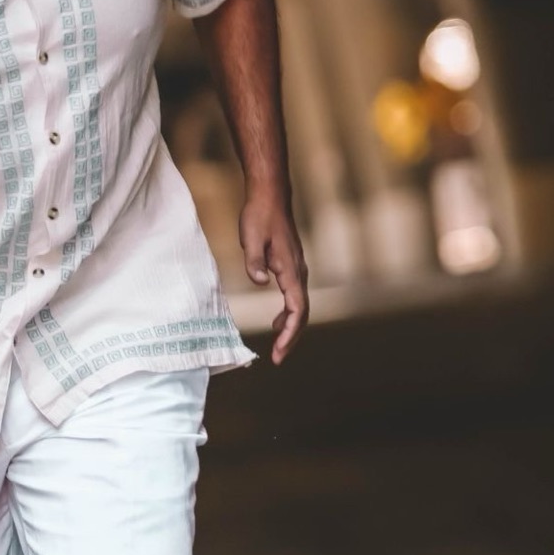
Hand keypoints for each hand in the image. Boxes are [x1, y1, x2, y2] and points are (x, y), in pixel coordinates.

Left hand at [240, 196, 308, 364]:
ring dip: (290, 327)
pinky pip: (294, 296)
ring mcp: (297, 269)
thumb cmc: (259, 215)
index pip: (297, 309)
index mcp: (290, 269)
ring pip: (300, 306)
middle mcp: (299, 272)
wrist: (270, 196)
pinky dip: (287, 313)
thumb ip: (254, 261)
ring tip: (278, 347)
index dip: (290, 333)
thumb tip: (259, 281)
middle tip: (278, 358)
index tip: (279, 351)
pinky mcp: (291, 266)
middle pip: (301, 313)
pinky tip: (276, 321)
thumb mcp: (251, 237)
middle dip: (291, 337)